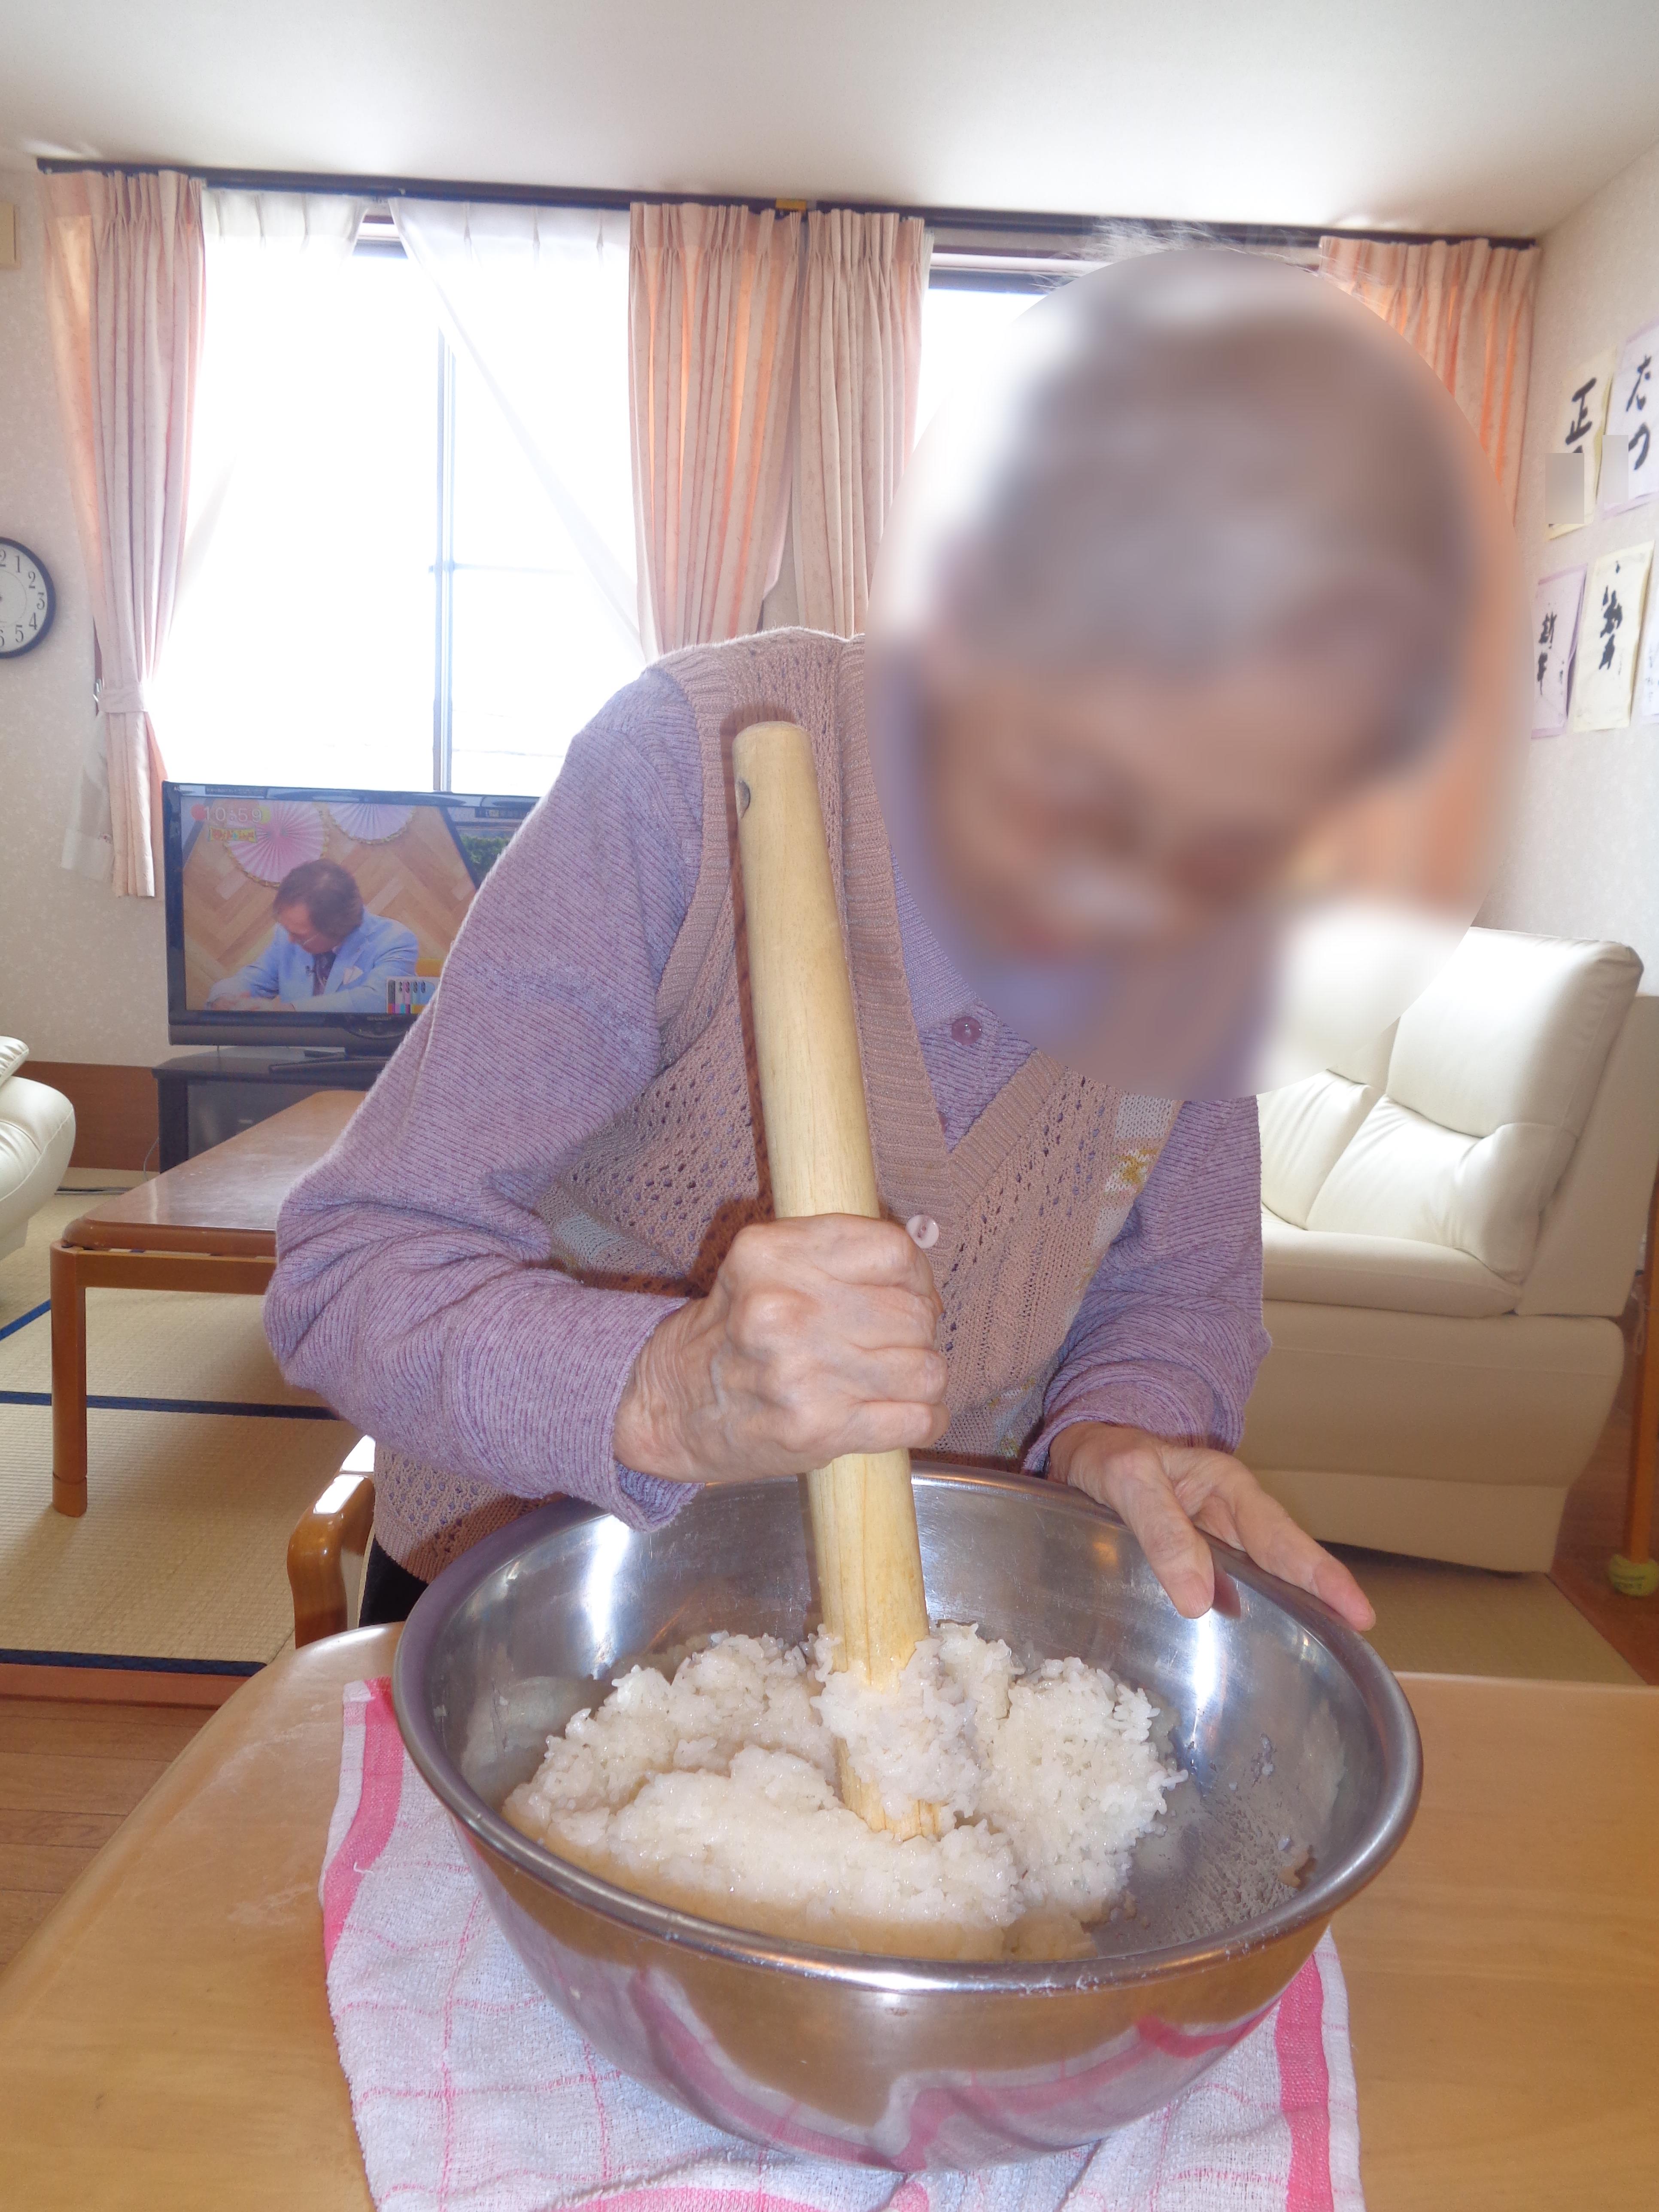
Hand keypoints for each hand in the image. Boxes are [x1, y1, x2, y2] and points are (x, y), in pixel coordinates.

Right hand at [613, 1215, 947, 1483]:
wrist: (670, 1407)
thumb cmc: (732, 1335)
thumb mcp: (762, 1266)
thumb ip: (833, 1256)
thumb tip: (924, 1288)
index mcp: (773, 1254)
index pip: (895, 1251)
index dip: (917, 1277)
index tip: (908, 1294)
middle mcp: (786, 1308)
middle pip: (915, 1313)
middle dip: (917, 1332)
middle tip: (891, 1345)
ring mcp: (802, 1372)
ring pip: (926, 1368)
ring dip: (923, 1379)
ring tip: (895, 1382)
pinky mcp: (817, 1428)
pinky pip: (918, 1419)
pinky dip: (926, 1421)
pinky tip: (904, 1416)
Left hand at [1049, 1422, 1374, 1630]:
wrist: (1079, 1458)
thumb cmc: (1107, 1458)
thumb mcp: (1128, 1479)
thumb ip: (1161, 1529)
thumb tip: (1198, 1599)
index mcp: (1225, 1487)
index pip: (1280, 1536)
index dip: (1319, 1574)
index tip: (1358, 1612)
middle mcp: (1228, 1518)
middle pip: (1283, 1563)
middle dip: (1323, 1598)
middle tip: (1360, 1640)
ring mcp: (1213, 1545)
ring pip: (1260, 1583)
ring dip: (1291, 1615)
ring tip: (1327, 1656)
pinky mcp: (1191, 1568)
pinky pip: (1226, 1596)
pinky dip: (1246, 1622)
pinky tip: (1257, 1654)